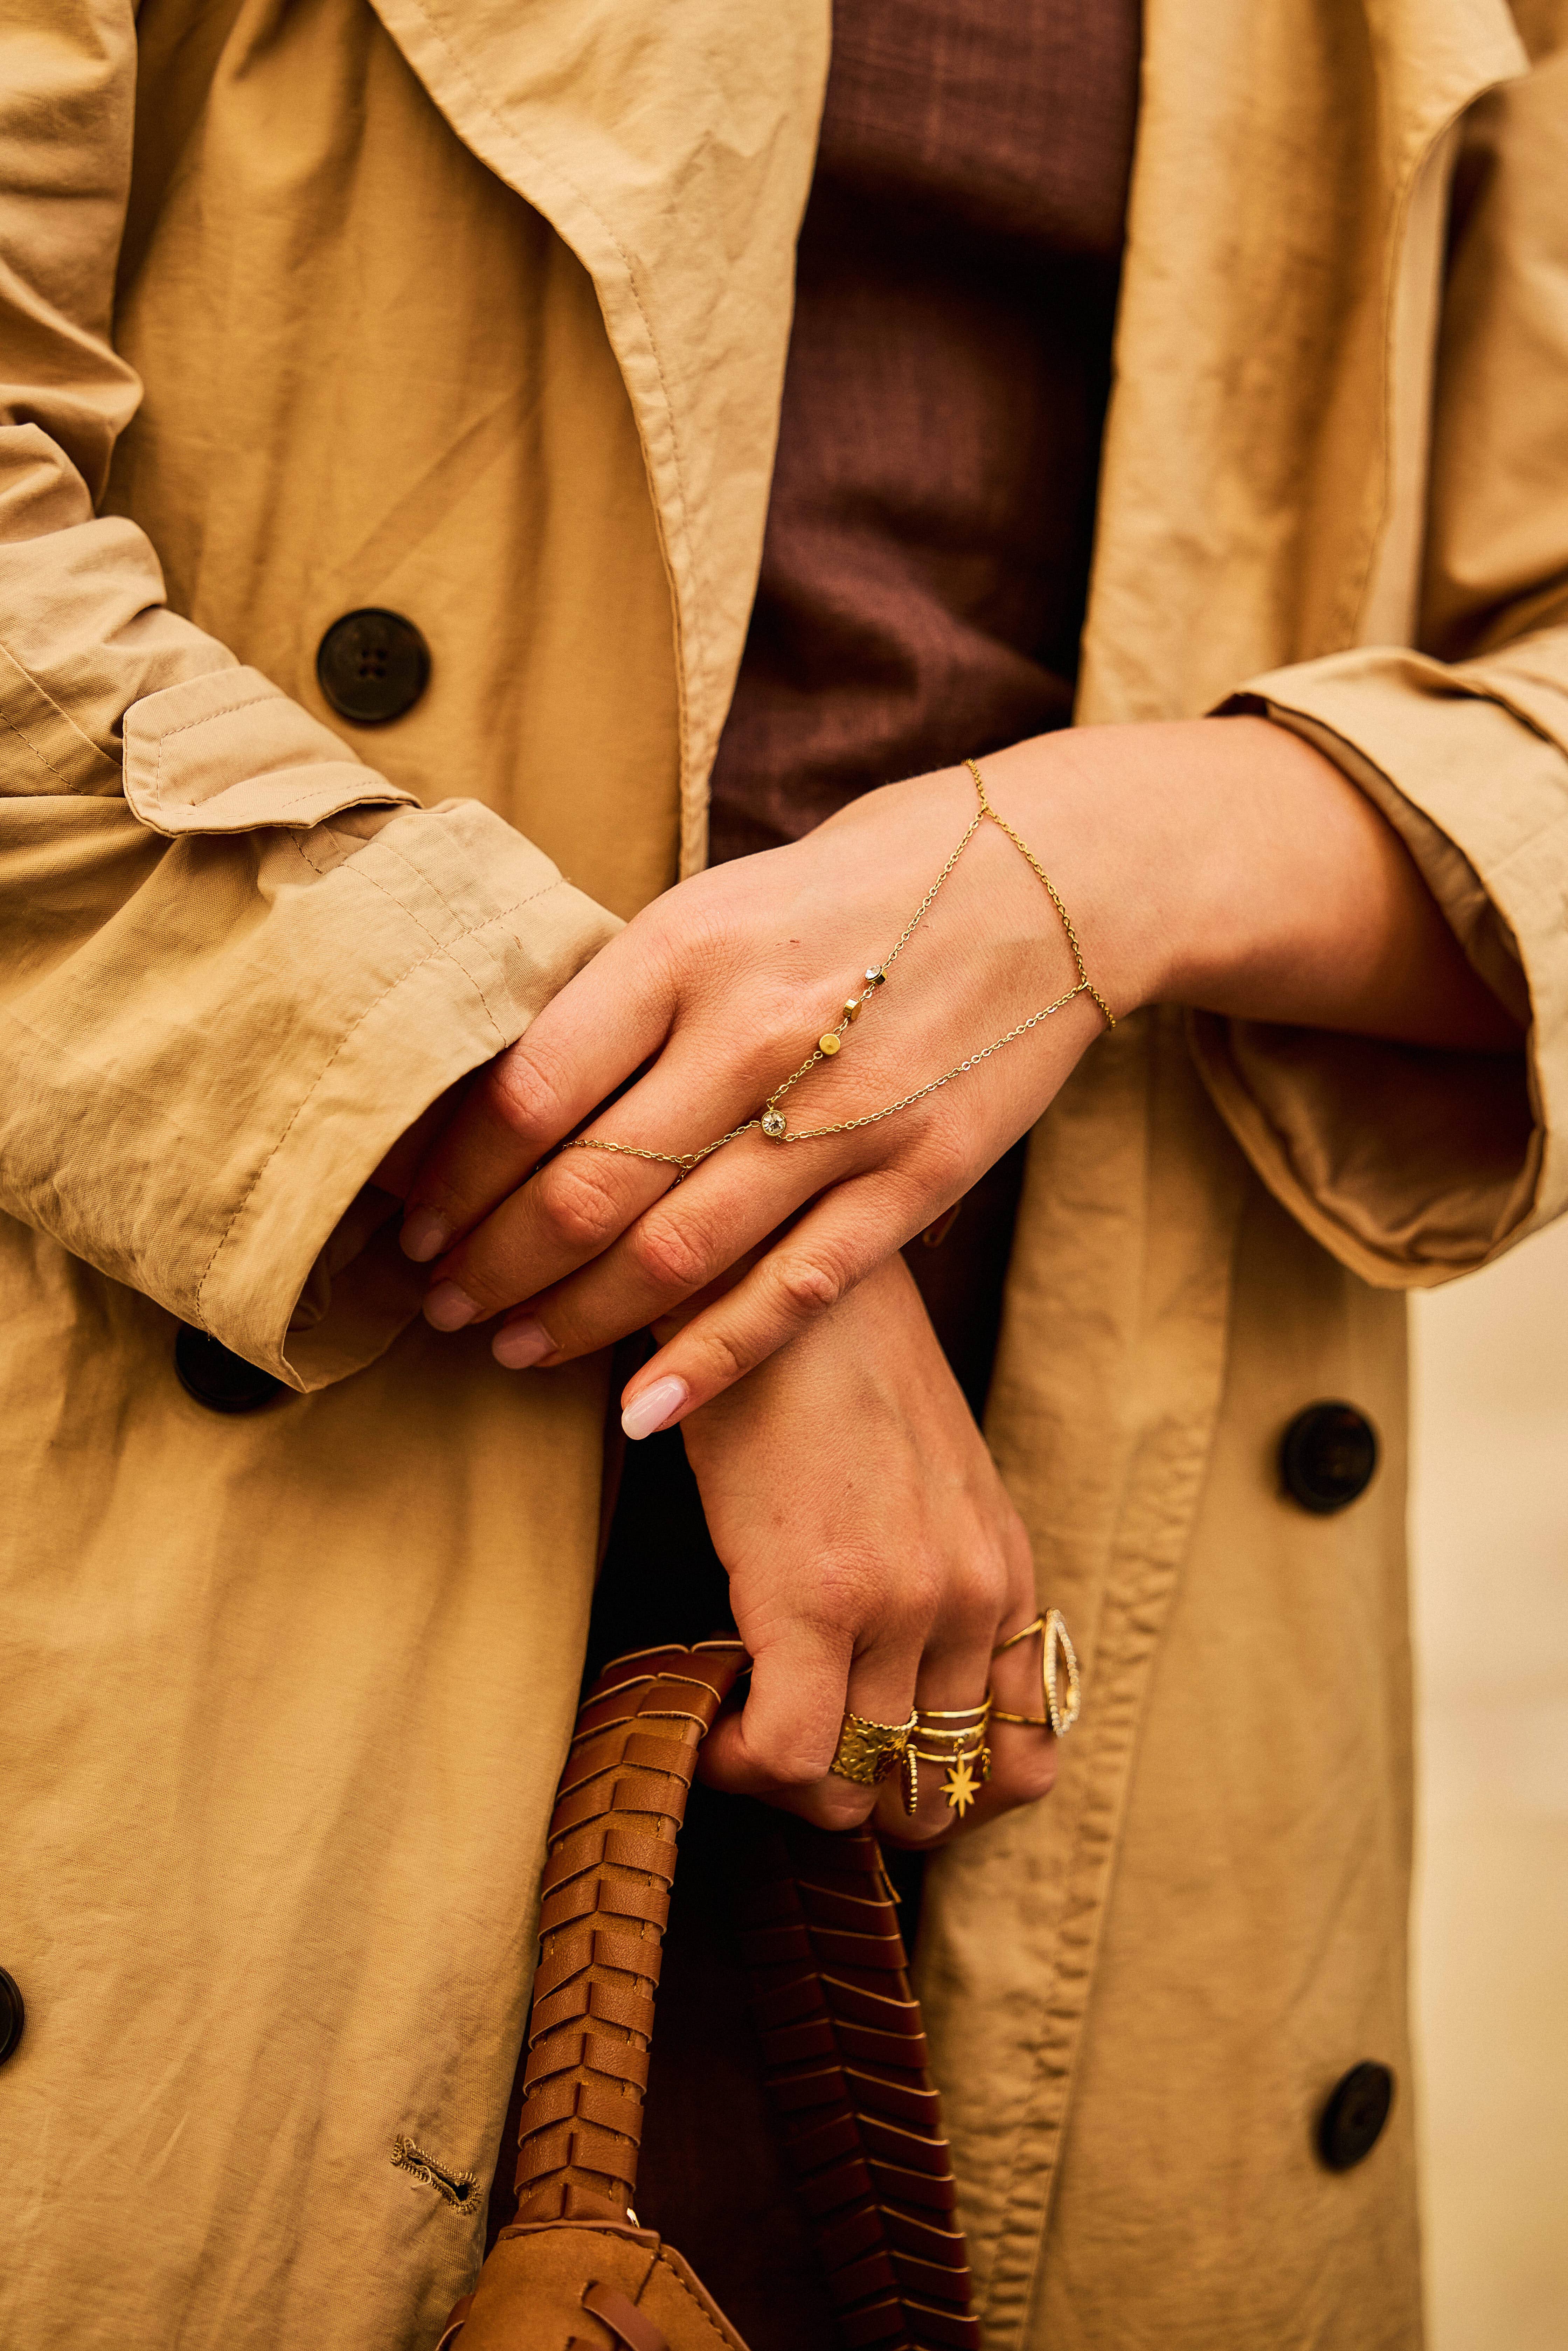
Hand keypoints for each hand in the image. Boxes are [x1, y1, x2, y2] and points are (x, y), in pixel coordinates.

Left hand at [400, 717, 1517, 1429]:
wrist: (1049, 877)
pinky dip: (704, 1364)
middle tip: (440, 1304)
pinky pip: (790, 1295)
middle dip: (491, 1263)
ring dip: (570, 1320)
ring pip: (670, 1255)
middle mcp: (754, 1033)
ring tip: (509, 1351)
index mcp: (687, 948)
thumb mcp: (723, 902)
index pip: (528, 1090)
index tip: (411, 1220)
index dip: (453, 1175)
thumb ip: (627, 994)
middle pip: (583, 1187)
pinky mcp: (916, 1177)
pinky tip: (636, 1414)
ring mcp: (840, 1115)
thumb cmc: (861, 886)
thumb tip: (509, 1089)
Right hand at [671, 1250, 1059, 1843]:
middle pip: (930, 1795)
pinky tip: (708, 1715)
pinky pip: (788, 1755)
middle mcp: (973, 1600)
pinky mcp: (814, 1598)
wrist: (785, 1277)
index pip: (1022, 1764)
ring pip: (849, 1787)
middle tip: (786, 1747)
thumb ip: (933, 1576)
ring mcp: (902, 1604)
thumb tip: (884, 1682)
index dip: (940, 1793)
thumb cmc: (836, 1371)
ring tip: (735, 1721)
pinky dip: (739, 1762)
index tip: (865, 1759)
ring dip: (783, 1780)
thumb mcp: (926, 1482)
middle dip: (852, 1799)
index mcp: (1006, 1577)